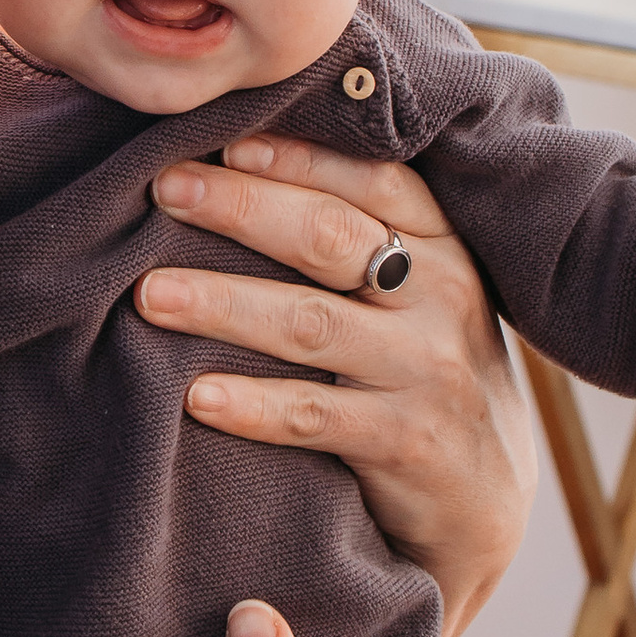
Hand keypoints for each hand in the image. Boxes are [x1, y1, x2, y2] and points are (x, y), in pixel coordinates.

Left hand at [134, 141, 536, 636]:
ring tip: (149, 293)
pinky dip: (252, 405)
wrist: (486, 499)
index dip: (298, 155)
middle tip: (164, 189)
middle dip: (241, 208)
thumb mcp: (421, 293)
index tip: (223, 137)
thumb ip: (361, 235)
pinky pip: (314, 414)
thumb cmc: (424, 371)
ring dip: (223, 304)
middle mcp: (443, 296)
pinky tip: (195, 396)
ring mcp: (427, 371)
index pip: (374, 178)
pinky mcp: (407, 442)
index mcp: (444, 244)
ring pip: (311, 323)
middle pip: (331, 237)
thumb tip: (238, 159)